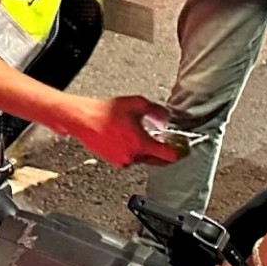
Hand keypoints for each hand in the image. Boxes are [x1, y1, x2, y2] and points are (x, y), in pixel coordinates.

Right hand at [62, 94, 181, 167]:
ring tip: (150, 137)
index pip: (169, 155)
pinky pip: (132, 158)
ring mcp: (123, 161)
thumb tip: (166, 118)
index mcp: (141, 144)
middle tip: (172, 143)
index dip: (180, 151)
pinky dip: (137, 151)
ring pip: (145, 160)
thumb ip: (157, 111)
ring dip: (150, 151)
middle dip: (167, 153)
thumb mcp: (137, 104)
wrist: (82, 119)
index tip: (184, 147)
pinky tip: (134, 139)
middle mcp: (133, 157)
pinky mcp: (114, 161)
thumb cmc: (104, 112)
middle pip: (159, 161)